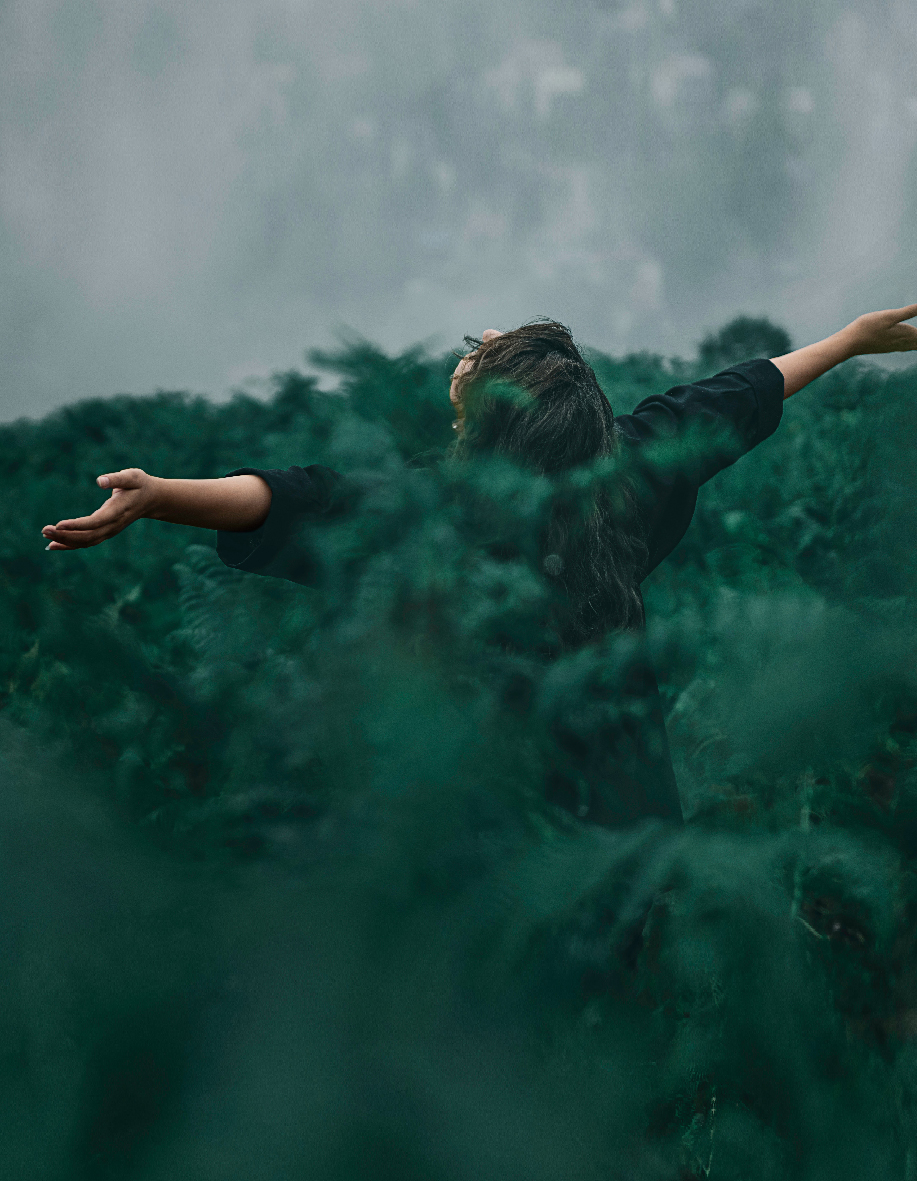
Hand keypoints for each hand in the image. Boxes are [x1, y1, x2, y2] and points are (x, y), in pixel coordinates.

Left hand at [42, 468, 158, 550]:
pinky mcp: (105, 532)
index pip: (96, 522)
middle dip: (66, 535)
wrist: (152, 499)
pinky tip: (54, 545)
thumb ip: (116, 478)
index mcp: (118, 511)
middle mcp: (113, 525)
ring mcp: (110, 531)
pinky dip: (70, 545)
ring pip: (86, 541)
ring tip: (46, 536)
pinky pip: (87, 542)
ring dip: (65, 541)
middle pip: (88, 536)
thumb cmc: (140, 484)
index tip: (59, 524)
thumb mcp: (132, 476)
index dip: (77, 525)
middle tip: (45, 530)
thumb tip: (100, 481)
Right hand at [844, 304, 916, 354]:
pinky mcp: (888, 346)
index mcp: (907, 334)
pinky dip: (914, 344)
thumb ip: (909, 312)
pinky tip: (910, 344)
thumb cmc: (867, 327)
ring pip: (915, 345)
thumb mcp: (889, 316)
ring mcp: (896, 346)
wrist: (849, 343)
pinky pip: (907, 346)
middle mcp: (904, 342)